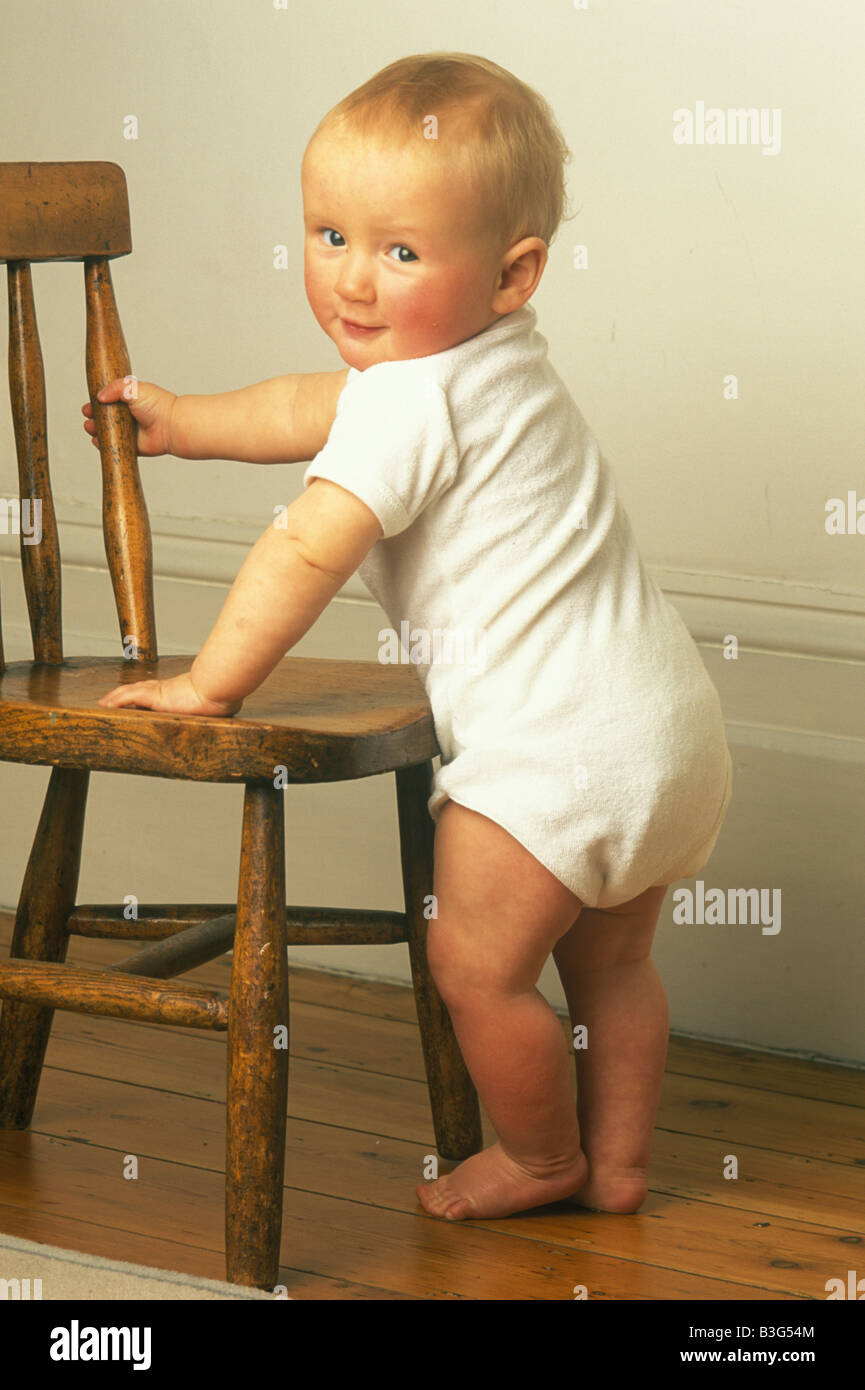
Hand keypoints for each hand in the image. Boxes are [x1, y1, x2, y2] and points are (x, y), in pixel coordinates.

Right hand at [82, 375, 177, 456]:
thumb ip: (115, 388)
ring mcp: (128, 431)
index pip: (106, 400)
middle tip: (89, 417)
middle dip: (92, 417)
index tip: (88, 406)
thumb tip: (100, 396)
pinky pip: (113, 445)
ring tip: (91, 427)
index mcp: (127, 399)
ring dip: (95, 430)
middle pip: (103, 416)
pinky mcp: (130, 445)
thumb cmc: (158, 405)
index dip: (95, 403)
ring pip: (105, 431)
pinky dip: (103, 444)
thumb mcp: (133, 388)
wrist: (171, 426)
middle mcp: (127, 415)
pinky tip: (98, 440)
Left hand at [97, 671, 242, 716]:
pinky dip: (117, 700)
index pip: (156, 691)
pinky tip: (106, 704)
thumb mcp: (218, 702)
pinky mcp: (155, 696)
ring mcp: (160, 691)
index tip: (134, 697)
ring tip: (103, 703)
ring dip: (115, 697)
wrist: (220, 688)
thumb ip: (220, 703)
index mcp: (179, 691)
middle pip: (139, 689)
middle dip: (124, 694)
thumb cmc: (223, 695)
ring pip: (131, 691)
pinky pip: (130, 697)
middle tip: (110, 700)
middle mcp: (167, 689)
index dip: (142, 693)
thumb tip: (233, 705)